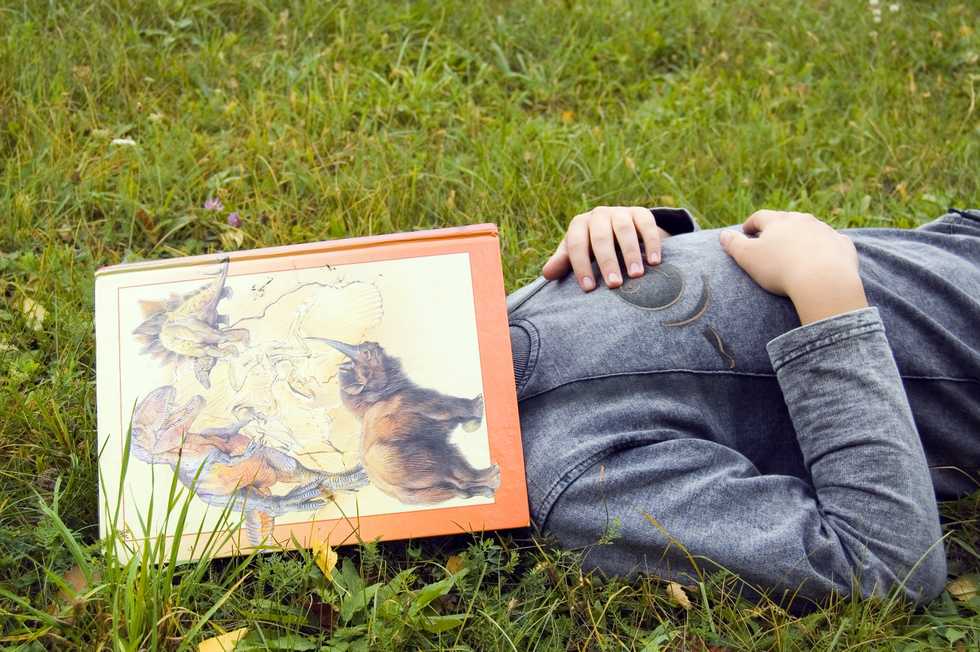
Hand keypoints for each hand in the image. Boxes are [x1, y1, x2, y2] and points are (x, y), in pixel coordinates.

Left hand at [542, 206, 665, 290]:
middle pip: (600, 238)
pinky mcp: (641, 213)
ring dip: (630, 253)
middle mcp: (598, 215)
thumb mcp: (577, 253)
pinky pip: (647, 225)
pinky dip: (652, 243)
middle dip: (607, 262)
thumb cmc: (591, 247)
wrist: (616, 228)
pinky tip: (655, 262)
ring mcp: (620, 212)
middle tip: (614, 285)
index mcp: (579, 225)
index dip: (581, 266)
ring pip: (624, 230)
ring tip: (636, 275)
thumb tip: (547, 273)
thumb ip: (563, 262)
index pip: (576, 245)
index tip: (589, 289)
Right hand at [719, 210, 867, 324]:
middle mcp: (803, 220)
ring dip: (802, 236)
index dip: (751, 224)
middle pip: (787, 219)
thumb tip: (723, 234)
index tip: (745, 232)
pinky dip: (825, 247)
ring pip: (811, 229)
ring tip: (796, 250)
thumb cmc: (780, 269)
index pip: (760, 217)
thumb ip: (733, 244)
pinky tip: (822, 258)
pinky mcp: (842, 245)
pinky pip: (832, 242)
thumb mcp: (748, 257)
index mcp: (778, 221)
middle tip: (771, 239)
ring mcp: (825, 231)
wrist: (823, 280)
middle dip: (778, 228)